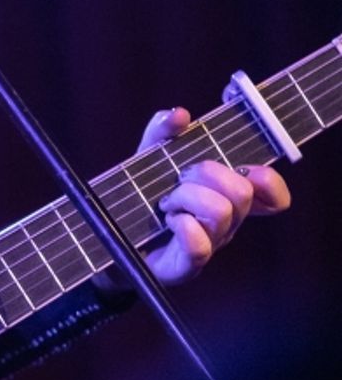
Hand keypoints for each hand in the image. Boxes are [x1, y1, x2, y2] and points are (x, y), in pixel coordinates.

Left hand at [99, 105, 291, 290]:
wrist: (109, 238)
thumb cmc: (138, 197)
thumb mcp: (147, 157)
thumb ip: (162, 132)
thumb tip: (180, 114)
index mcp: (225, 194)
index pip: (270, 191)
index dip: (269, 178)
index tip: (245, 164)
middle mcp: (225, 221)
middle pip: (243, 192)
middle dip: (207, 175)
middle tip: (179, 181)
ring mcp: (210, 243)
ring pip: (222, 212)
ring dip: (187, 198)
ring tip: (166, 203)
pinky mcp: (188, 265)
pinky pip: (200, 244)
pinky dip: (181, 225)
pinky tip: (167, 220)